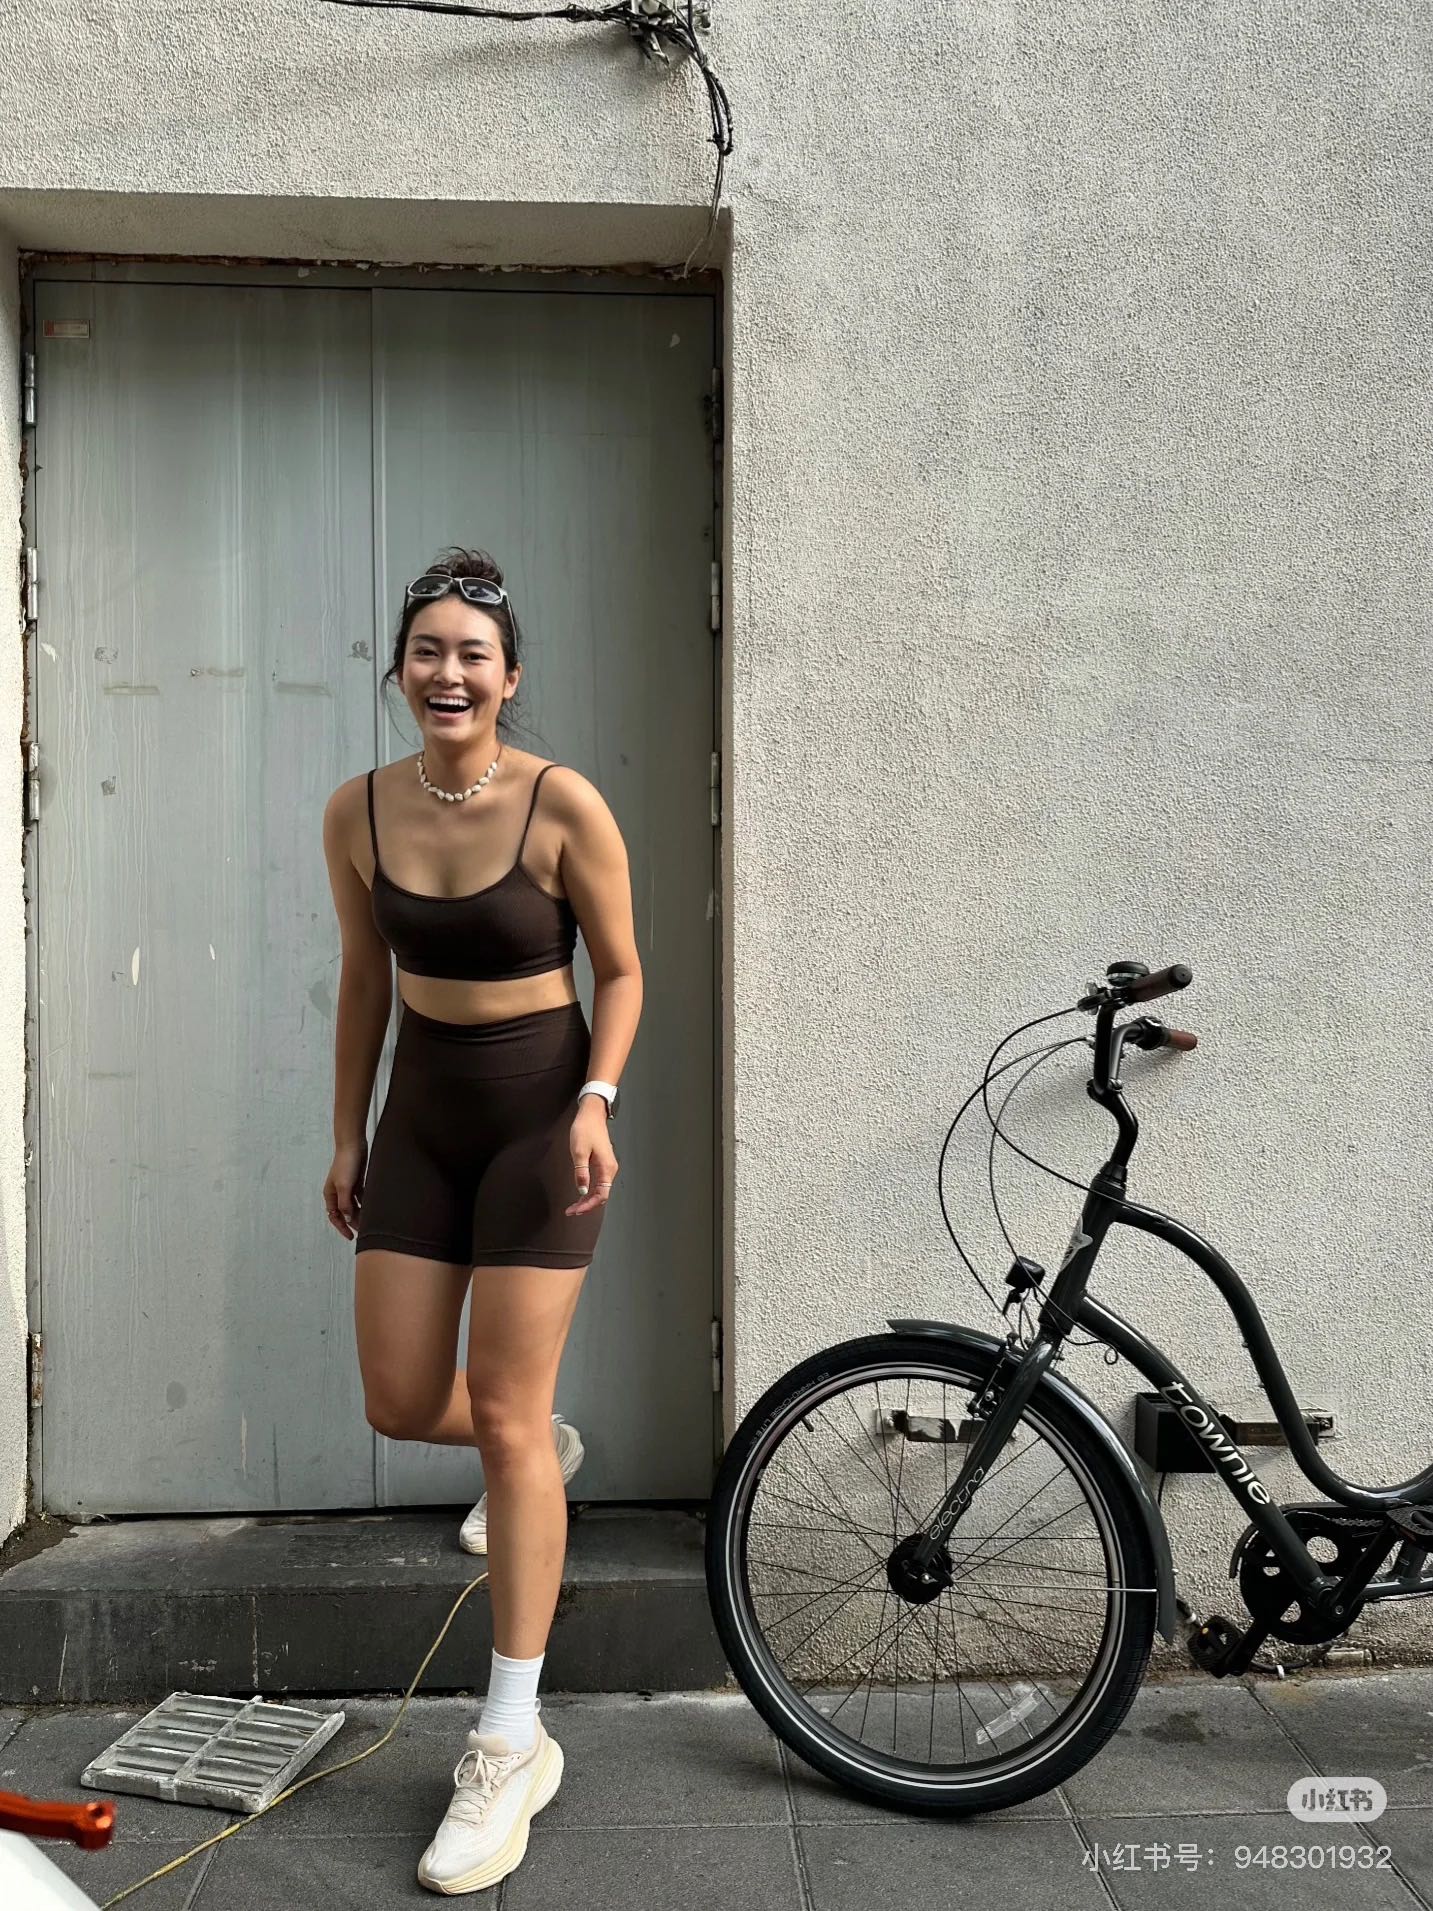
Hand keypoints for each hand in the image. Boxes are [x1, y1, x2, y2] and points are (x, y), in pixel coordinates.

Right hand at [324, 1139, 367, 1239]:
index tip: (351, 1237)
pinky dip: (366, 1203)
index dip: (342, 1228)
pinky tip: (374, 1208)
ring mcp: (348, 1187)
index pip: (334, 1217)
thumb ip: (345, 1204)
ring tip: (370, 1222)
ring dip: (360, 1214)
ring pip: (354, 1206)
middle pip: (345, 1212)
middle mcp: (337, 1192)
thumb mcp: (344, 1186)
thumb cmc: (345, 1162)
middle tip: (364, 1231)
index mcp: (330, 1194)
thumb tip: (346, 1219)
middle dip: (353, 1222)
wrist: (354, 1144)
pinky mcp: (357, 1182)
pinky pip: (361, 1197)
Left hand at [566, 1101, 617, 1215]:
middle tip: (571, 1211)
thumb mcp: (579, 1151)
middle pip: (601, 1195)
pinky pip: (599, 1183)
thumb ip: (581, 1172)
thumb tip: (582, 1191)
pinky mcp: (603, 1164)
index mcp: (606, 1168)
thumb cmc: (585, 1130)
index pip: (601, 1195)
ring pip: (600, 1190)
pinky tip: (581, 1194)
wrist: (591, 1114)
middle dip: (587, 1206)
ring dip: (588, 1200)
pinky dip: (589, 1191)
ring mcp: (607, 1167)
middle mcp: (610, 1170)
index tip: (575, 1210)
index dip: (589, 1206)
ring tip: (574, 1206)